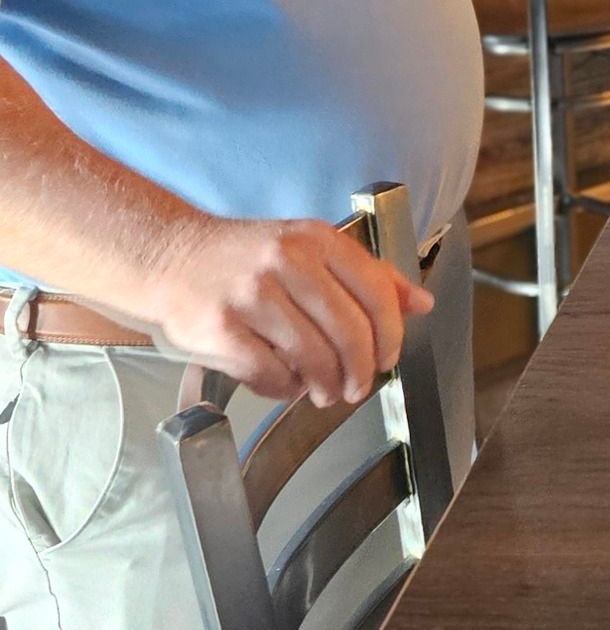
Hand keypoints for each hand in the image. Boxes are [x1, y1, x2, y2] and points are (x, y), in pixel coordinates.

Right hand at [140, 215, 433, 406]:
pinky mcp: (221, 327)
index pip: (377, 294)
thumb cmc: (243, 257)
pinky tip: (283, 382)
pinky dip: (284, 388)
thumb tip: (421, 303)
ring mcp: (251, 294)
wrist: (168, 255)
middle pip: (350, 333)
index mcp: (316, 239)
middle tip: (355, 388)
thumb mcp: (310, 248)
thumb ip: (367, 275)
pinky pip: (271, 373)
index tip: (386, 358)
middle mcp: (286, 260)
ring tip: (322, 391)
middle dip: (360, 372)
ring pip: (314, 358)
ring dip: (324, 386)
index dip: (390, 337)